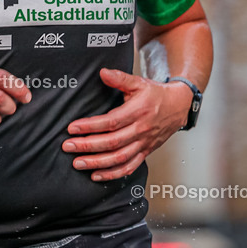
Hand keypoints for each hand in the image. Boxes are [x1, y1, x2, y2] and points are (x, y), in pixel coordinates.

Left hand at [62, 68, 192, 181]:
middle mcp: (141, 130)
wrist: (178, 106)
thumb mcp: (139, 83)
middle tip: (68, 146)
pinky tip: (96, 175)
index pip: (111, 122)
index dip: (90, 126)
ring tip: (78, 163)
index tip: (72, 128)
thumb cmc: (156, 95)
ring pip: (118, 158)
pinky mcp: (145, 152)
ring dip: (96, 163)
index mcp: (138, 111)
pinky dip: (112, 174)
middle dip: (87, 146)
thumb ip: (120, 79)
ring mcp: (143, 144)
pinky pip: (129, 167)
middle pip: (112, 142)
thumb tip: (103, 72)